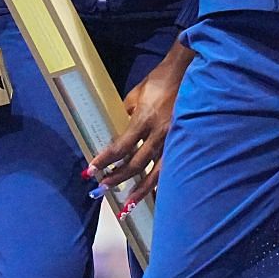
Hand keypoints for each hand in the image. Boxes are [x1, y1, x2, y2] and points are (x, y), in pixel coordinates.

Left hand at [86, 42, 192, 209]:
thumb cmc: (158, 81)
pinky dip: (160, 182)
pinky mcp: (184, 142)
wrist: (186, 72)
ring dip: (140, 190)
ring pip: (156, 173)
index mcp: (144, 118)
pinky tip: (153, 193)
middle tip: (103, 188)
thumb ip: (126, 114)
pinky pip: (170, 167)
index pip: (121, 146)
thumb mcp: (136, 95)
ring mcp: (174, 139)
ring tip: (127, 204)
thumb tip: (116, 130)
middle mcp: (159, 133)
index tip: (92, 169)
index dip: (106, 159)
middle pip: (136, 163)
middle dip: (118, 177)